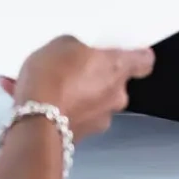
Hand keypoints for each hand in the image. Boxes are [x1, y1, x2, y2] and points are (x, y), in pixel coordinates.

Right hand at [1, 37, 154, 140]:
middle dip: (94, 73)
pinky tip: (36, 96)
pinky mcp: (81, 135)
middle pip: (113, 81)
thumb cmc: (53, 80)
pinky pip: (74, 114)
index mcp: (117, 68)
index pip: (143, 61)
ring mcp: (100, 119)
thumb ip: (76, 46)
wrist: (36, 122)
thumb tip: (76, 52)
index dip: (136, 53)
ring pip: (92, 99)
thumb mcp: (61, 43)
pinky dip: (60, 106)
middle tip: (72, 63)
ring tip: (46, 81)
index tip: (129, 48)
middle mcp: (115, 96)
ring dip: (75, 91)